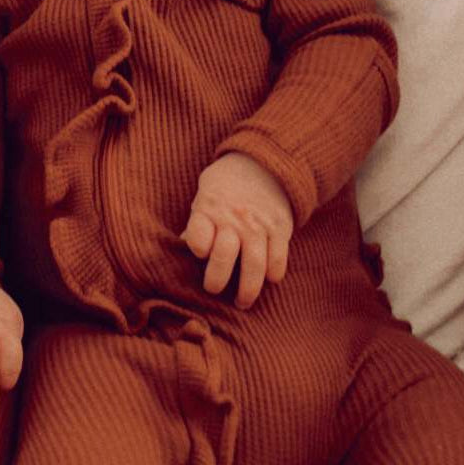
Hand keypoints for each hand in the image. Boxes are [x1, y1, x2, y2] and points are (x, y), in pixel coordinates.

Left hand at [180, 153, 292, 308]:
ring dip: (248, 288)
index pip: (199, 235)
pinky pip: (279, 257)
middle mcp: (234, 219)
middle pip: (224, 256)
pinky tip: (269, 279)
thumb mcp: (203, 197)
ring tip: (242, 302)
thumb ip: (197, 224)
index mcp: (209, 210)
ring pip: (255, 263)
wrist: (263, 163)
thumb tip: (183, 250)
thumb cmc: (224, 187)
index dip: (197, 247)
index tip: (199, 254)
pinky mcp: (280, 228)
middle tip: (214, 290)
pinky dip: (274, 272)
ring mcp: (259, 225)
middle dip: (217, 279)